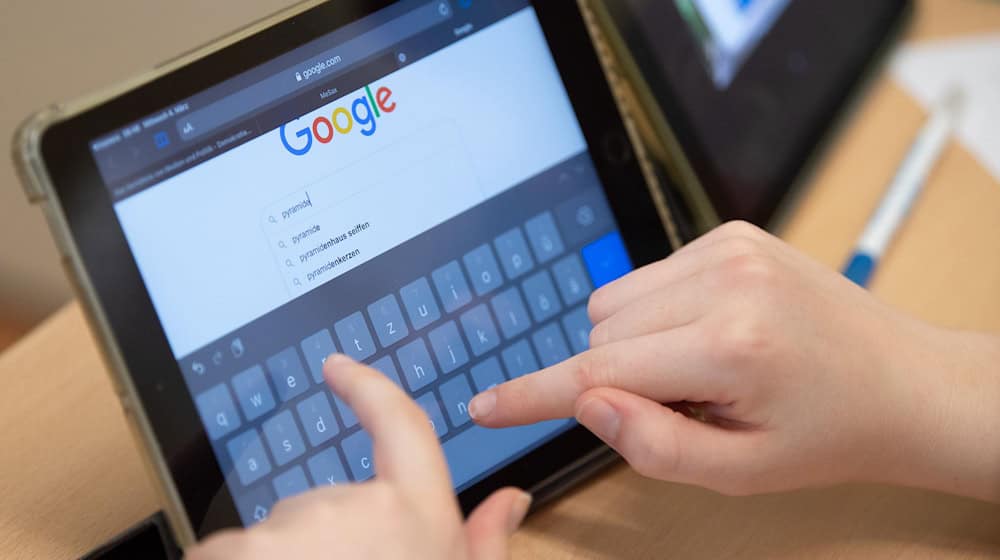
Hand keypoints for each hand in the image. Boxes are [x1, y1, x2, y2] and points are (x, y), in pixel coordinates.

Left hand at [188, 354, 530, 558]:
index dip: (369, 389)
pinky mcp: (232, 552)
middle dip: (328, 541)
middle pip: (326, 502)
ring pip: (276, 536)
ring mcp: (285, 533)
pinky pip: (228, 553)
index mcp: (414, 516)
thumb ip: (485, 544)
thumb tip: (512, 500)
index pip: (399, 425)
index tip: (341, 368)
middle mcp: (350, 511)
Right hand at [470, 221, 999, 500]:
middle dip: (619, 378)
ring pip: (614, 301)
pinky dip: (657, 314)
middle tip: (685, 404)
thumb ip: (655, 445)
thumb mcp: (743, 471)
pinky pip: (646, 278)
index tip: (485, 405)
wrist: (902, 382)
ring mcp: (729, 246)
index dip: (534, 394)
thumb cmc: (829, 433)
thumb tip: (586, 402)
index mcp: (733, 345)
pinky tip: (707, 334)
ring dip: (634, 344)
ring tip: (700, 369)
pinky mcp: (730, 233)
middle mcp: (728, 280)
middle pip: (601, 333)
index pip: (600, 370)